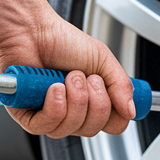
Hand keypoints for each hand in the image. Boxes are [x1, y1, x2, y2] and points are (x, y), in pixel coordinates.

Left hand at [0, 16, 134, 137]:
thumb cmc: (61, 40)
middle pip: (93, 129)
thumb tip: (132, 111)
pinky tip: (53, 88)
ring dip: (73, 99)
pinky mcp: (27, 116)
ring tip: (67, 78)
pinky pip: (46, 126)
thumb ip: (121, 85)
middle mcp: (72, 111)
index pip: (112, 125)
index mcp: (91, 100)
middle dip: (93, 101)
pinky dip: (54, 106)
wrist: (32, 29)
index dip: (114, 114)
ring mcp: (50, 115)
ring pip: (70, 129)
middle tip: (85, 77)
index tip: (112, 95)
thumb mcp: (102, 59)